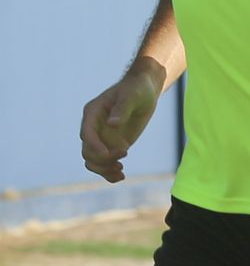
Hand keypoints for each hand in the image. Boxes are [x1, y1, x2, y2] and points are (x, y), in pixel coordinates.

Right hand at [80, 65, 162, 182]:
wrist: (145, 89)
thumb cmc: (137, 88)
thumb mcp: (132, 95)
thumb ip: (122, 109)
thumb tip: (113, 124)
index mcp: (92, 113)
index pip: (87, 134)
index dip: (95, 146)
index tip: (109, 154)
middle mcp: (93, 127)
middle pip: (88, 151)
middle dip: (102, 160)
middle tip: (123, 159)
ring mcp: (102, 137)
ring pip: (94, 160)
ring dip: (104, 169)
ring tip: (121, 172)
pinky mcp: (112, 144)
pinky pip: (106, 162)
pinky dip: (110, 172)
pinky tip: (121, 177)